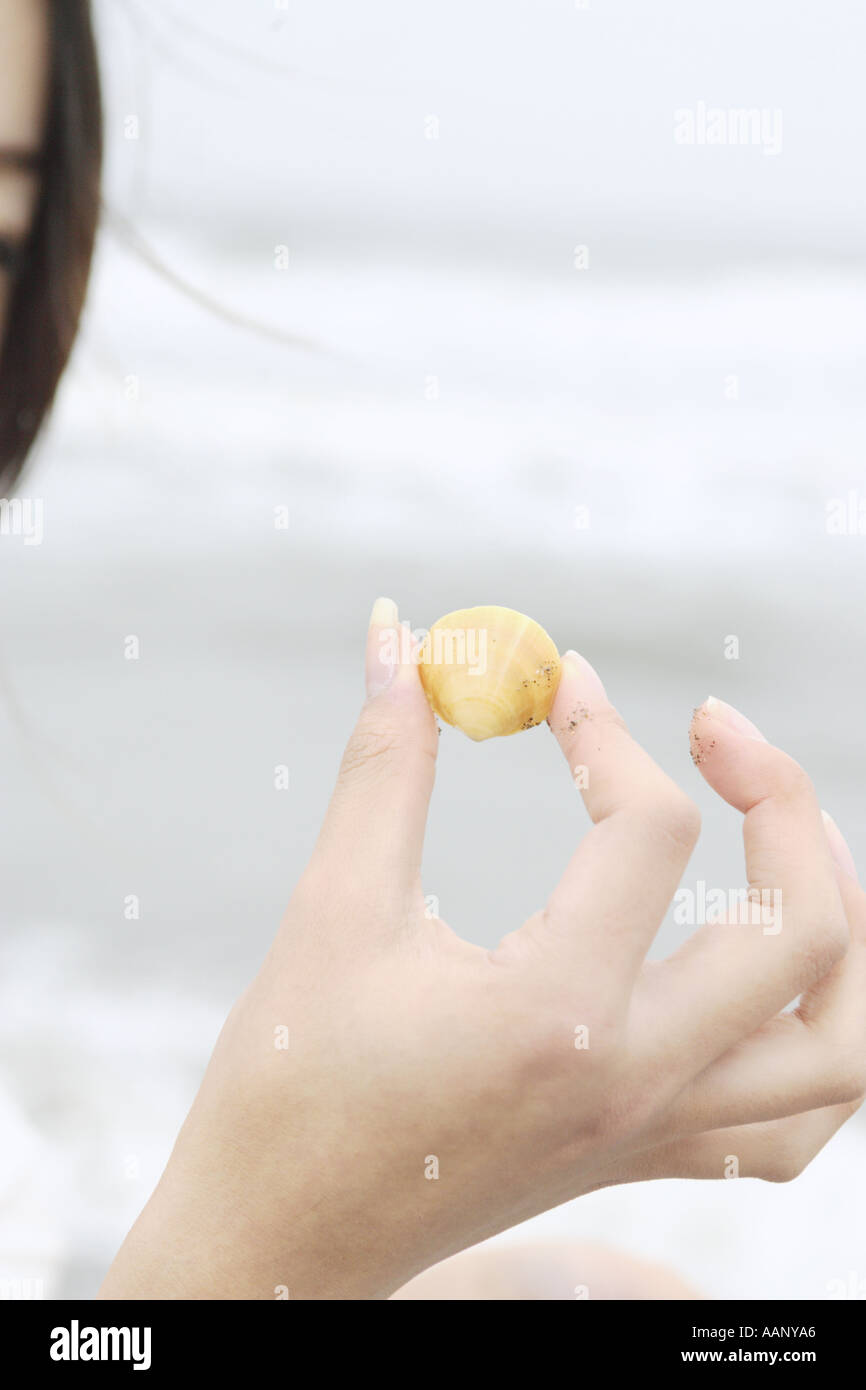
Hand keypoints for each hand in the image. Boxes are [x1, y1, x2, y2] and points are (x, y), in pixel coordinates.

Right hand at [99, 600, 864, 1298]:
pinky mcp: (649, 1156)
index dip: (604, 727)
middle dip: (779, 799)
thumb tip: (399, 636)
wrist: (279, 1239)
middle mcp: (636, 1082)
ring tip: (782, 840)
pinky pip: (796, 1122)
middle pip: (805, 930)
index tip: (555, 682)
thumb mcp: (335, 909)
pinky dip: (820, 1039)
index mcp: (557, 1015)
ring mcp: (656, 1131)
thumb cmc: (288, 1082)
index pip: (650, 829)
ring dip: (841, 922)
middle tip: (710, 732)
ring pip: (843, 1044)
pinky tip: (767, 974)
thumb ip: (385, 765)